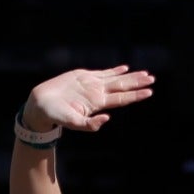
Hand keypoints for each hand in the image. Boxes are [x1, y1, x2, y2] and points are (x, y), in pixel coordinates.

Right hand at [22, 65, 153, 133]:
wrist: (41, 105)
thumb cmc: (55, 116)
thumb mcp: (72, 123)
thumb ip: (89, 124)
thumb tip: (107, 119)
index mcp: (97, 103)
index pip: (121, 99)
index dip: (135, 95)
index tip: (149, 91)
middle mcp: (97, 93)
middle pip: (122, 87)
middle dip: (138, 83)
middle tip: (153, 79)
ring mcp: (92, 85)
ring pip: (116, 79)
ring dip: (131, 76)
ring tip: (145, 74)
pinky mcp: (83, 77)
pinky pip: (103, 73)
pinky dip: (115, 70)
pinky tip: (125, 68)